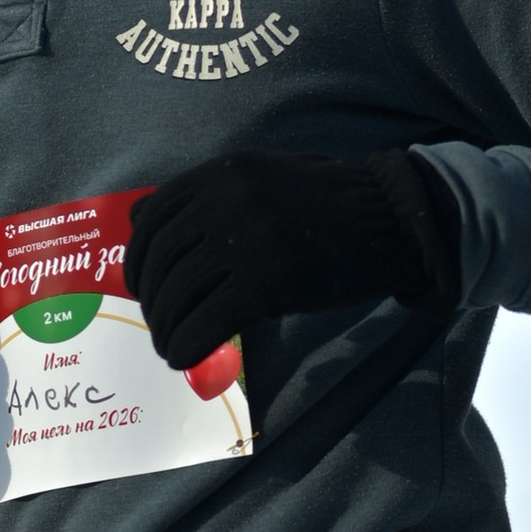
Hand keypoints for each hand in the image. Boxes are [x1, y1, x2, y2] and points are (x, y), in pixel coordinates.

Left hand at [124, 150, 457, 374]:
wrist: (393, 221)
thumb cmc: (331, 203)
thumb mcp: (264, 177)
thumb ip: (207, 193)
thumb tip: (139, 216)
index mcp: (224, 173)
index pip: (154, 216)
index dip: (138, 257)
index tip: (140, 285)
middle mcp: (227, 201)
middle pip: (161, 259)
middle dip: (151, 300)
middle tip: (157, 323)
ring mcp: (246, 243)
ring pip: (178, 295)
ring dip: (165, 329)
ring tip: (169, 346)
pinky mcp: (266, 285)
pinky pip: (205, 323)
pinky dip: (185, 346)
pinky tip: (183, 358)